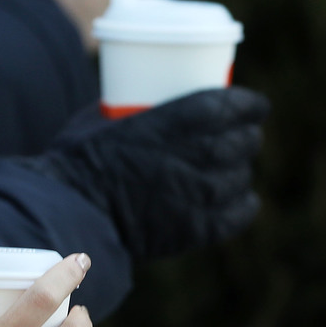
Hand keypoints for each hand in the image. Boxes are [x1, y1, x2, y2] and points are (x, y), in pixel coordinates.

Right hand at [17, 87, 270, 260]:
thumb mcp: (97, 118)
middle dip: (247, 137)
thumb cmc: (76, 162)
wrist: (69, 214)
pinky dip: (243, 206)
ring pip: (239, 177)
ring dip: (240, 171)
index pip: (230, 106)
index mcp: (173, 122)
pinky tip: (242, 201)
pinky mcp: (195, 228)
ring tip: (233, 170)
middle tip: (243, 137)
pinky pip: (236, 215)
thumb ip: (125, 107)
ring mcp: (197, 194)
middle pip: (241, 142)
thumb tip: (135, 97)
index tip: (256, 106)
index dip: (250, 105)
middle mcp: (193, 155)